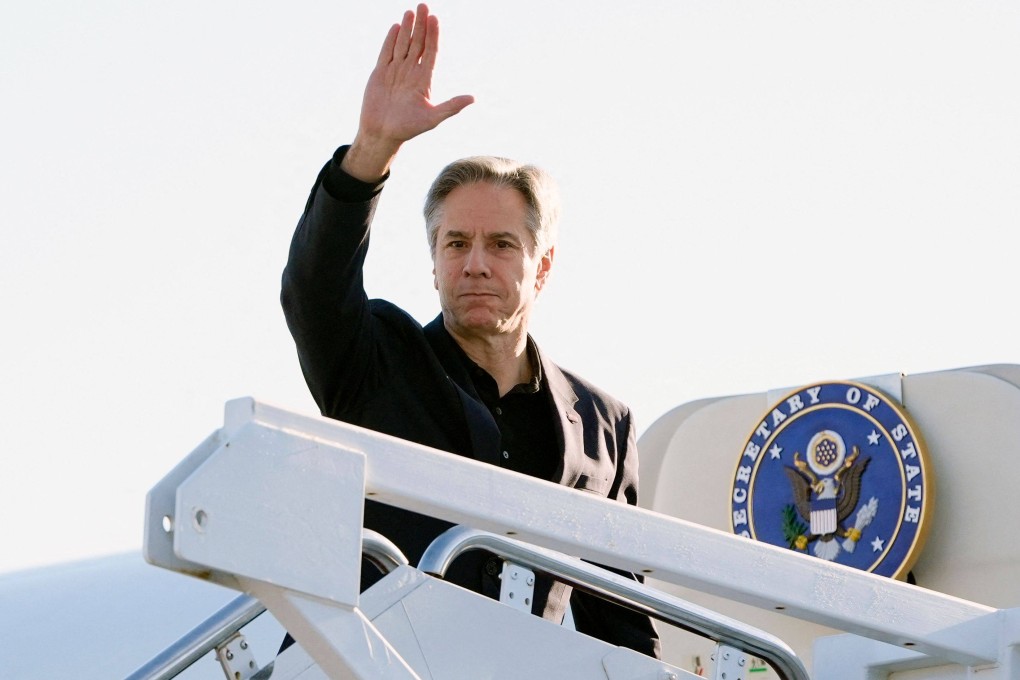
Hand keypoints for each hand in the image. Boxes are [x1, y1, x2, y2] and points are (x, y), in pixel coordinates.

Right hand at [343, 4, 474, 180]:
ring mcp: (395, 71)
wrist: (382, 134)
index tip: (435, 19)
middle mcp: (411, 72)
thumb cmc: (408, 128)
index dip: (434, 35)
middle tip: (424, 6)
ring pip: (403, 44)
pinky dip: (391, 40)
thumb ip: (451, 106)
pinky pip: (386, 52)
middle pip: (418, 43)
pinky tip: (397, 27)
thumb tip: (473, 98)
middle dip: (421, 25)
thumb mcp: (433, 118)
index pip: (431, 52)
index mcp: (424, 80)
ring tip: (411, 12)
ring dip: (407, 29)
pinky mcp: (380, 73)